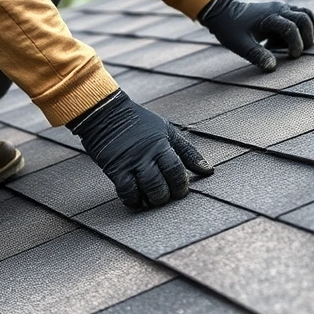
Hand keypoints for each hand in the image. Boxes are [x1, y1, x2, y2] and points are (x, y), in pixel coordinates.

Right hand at [69, 90, 212, 208]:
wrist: (105, 113)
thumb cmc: (139, 122)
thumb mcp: (167, 131)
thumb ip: (187, 152)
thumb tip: (208, 170)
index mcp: (162, 144)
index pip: (177, 169)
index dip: (181, 184)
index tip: (181, 189)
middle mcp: (147, 154)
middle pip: (162, 183)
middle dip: (168, 195)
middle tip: (168, 196)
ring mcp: (130, 163)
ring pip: (147, 189)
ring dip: (153, 199)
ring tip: (154, 199)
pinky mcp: (115, 169)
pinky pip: (126, 192)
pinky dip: (134, 200)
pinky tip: (137, 199)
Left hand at [199, 0, 313, 71]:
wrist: (224, 12)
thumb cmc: (231, 29)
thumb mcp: (241, 45)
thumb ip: (257, 55)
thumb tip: (273, 67)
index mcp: (269, 17)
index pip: (291, 28)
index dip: (296, 44)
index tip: (292, 56)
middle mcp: (279, 9)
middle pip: (304, 18)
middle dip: (307, 37)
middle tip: (297, 52)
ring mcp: (282, 7)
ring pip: (307, 14)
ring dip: (308, 30)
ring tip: (296, 45)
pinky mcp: (283, 10)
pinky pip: (302, 15)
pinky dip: (304, 27)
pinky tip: (290, 39)